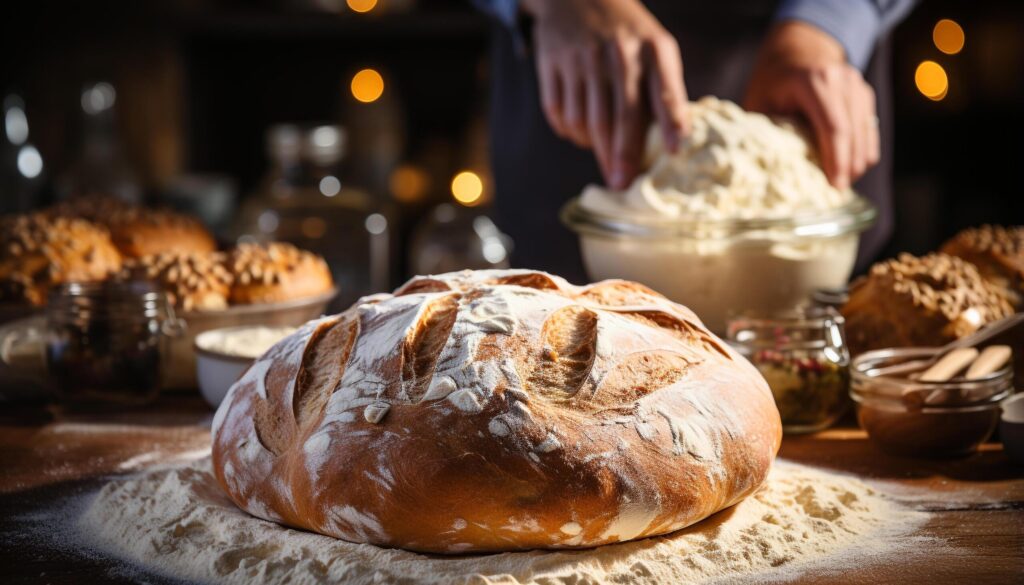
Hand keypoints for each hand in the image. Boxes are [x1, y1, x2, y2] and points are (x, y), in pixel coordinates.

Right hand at [521, 0, 688, 188]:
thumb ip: (667, 91)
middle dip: (622, 155)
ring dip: (593, 147)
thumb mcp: (657, 50)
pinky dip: (569, 132)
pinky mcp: (551, 64)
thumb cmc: (627, 36)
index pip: (665, 89)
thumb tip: (673, 143)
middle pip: (619, 115)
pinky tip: (580, 135)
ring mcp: (580, 58)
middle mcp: (616, 53)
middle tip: (622, 184)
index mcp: (651, 49)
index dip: (671, 121)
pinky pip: (559, 113)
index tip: (673, 152)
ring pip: (585, 121)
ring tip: (604, 157)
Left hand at [744, 21, 879, 189]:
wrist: (798, 48)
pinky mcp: (865, 95)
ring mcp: (857, 86)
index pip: (833, 127)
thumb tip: (766, 170)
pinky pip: (869, 130)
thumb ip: (764, 131)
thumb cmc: (772, 80)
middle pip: (853, 134)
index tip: (833, 186)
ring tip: (840, 185)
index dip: (836, 160)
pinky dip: (861, 151)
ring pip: (865, 134)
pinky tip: (846, 168)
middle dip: (847, 168)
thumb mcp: (759, 102)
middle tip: (836, 194)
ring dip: (856, 163)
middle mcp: (842, 80)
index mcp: (814, 81)